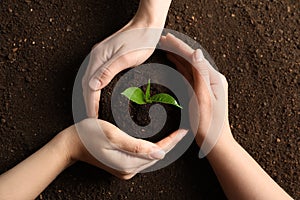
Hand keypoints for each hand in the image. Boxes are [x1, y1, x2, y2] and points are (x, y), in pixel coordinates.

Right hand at [66, 118, 186, 179]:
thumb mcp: (112, 135)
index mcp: (127, 164)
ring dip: (163, 146)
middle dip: (170, 144)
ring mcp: (125, 170)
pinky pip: (142, 158)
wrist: (71, 144)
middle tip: (183, 131)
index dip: (172, 141)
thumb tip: (160, 154)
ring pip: (150, 157)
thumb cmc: (88, 134)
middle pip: (156, 156)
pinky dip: (151, 149)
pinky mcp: (122, 166)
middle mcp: (128, 170)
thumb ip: (136, 146)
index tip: (184, 131)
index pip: (157, 152)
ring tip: (175, 135)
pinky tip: (158, 141)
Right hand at [82, 0, 171, 116]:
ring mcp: (100, 56)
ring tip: (94, 111)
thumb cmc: (141, 41)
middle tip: (91, 119)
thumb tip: (92, 87)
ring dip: (90, 96)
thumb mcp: (126, 58)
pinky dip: (95, 88)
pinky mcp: (106, 57)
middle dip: (88, 103)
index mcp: (98, 57)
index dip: (90, 103)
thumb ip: (108, 71)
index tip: (92, 118)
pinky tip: (100, 95)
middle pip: (86, 84)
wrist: (147, 26)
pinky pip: (96, 76)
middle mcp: (96, 57)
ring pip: (90, 80)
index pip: (89, 86)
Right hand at [159, 33, 230, 155]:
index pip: (194, 57)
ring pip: (190, 65)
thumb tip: (196, 52)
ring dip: (178, 55)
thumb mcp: (204, 99)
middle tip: (163, 39)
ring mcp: (207, 84)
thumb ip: (201, 75)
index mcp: (214, 78)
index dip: (179, 47)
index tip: (166, 39)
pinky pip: (190, 75)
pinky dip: (181, 66)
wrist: (215, 141)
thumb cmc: (209, 124)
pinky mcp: (202, 90)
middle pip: (192, 59)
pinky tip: (174, 62)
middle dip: (177, 48)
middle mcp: (212, 78)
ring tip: (166, 47)